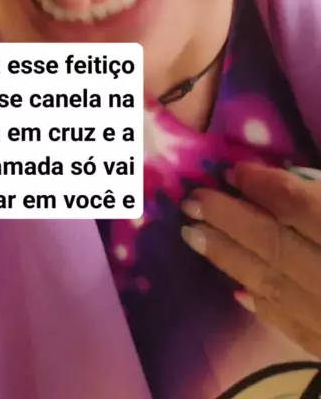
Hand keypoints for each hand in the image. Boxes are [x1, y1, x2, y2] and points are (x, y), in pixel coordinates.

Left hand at [180, 163, 320, 356]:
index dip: (262, 185)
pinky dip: (264, 306)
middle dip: (228, 219)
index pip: (298, 205)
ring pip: (274, 285)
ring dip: (229, 259)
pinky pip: (295, 328)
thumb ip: (318, 197)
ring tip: (192, 235)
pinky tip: (237, 292)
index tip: (233, 171)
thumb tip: (284, 179)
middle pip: (273, 243)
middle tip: (191, 201)